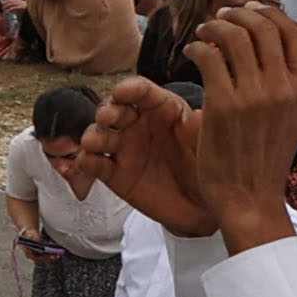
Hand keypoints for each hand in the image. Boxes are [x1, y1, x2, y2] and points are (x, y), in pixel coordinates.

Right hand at [79, 73, 223, 234]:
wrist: (203, 208)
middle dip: (107, 110)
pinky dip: (86, 162)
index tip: (122, 92)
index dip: (131, 88)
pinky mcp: (114, 173)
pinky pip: (96, 165)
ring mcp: (124, 148)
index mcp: (163, 109)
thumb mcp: (210, 146)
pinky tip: (86, 163)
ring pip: (101, 135)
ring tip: (92, 143)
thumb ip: (201, 130)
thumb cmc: (208, 168)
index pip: (143, 92)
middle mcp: (139, 123)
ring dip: (93, 135)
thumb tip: (200, 114)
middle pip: (116, 109)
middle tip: (106, 118)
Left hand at [186, 9, 296, 250]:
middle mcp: (284, 88)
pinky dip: (197, 47)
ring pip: (234, 36)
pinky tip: (191, 53)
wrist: (250, 197)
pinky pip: (208, 57)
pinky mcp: (224, 104)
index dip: (268, 12)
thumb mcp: (291, 116)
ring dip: (213, 27)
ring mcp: (254, 95)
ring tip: (202, 34)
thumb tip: (268, 42)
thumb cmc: (265, 157)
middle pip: (262, 26)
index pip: (292, 31)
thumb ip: (286, 81)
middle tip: (219, 19)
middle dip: (237, 14)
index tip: (248, 11)